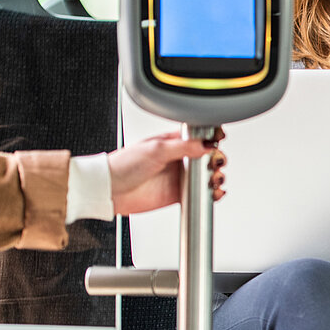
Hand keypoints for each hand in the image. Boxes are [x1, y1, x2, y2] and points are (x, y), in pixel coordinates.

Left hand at [108, 130, 225, 214]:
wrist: (110, 190)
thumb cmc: (124, 165)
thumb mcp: (155, 149)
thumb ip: (183, 147)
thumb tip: (206, 145)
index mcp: (173, 141)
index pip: (199, 135)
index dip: (211, 136)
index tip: (218, 139)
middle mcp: (178, 158)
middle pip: (208, 155)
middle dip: (217, 158)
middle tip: (215, 162)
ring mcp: (179, 176)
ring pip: (207, 175)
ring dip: (216, 176)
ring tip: (215, 178)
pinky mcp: (178, 193)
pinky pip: (200, 193)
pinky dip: (212, 193)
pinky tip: (214, 192)